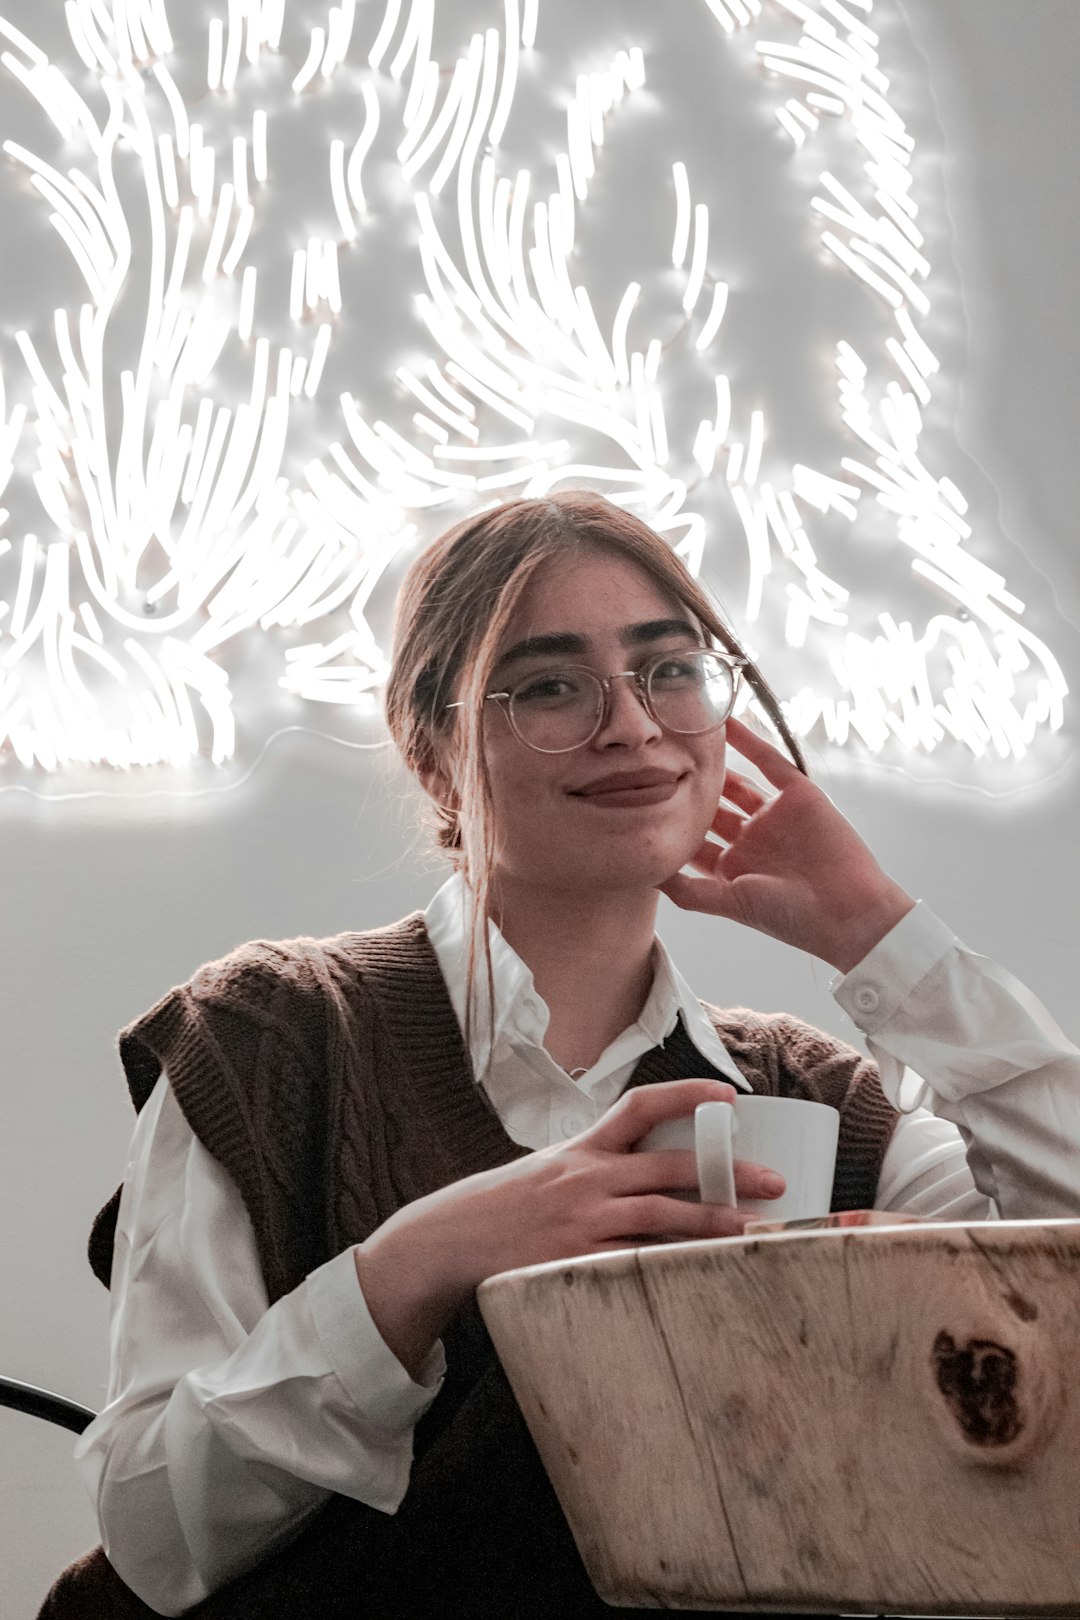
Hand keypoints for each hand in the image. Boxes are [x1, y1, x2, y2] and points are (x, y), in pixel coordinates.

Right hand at [354, 1079, 783, 1376]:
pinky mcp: (574, 1262)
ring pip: (662, 1218)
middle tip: (774, 1181)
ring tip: (755, 1232)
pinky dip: (670, 1269)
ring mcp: (582, 1222)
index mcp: (583, 1148)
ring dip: (714, 1225)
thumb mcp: (551, 1167)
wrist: (451, 1239)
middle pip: (668, 1167)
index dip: (686, 1096)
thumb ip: (600, 1165)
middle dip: (726, 1172)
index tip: (731, 1097)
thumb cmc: (510, 1204)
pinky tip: (703, 1275)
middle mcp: (586, 1179)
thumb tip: (657, 1165)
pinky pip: (633, 1264)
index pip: (639, 1106)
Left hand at [659, 716, 914, 973]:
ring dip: (712, 763)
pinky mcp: (799, 795)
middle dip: (683, 789)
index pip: (692, 840)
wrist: (849, 911)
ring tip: (681, 736)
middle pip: (709, 808)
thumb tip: (647, 875)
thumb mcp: (731, 903)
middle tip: (652, 760)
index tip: (634, 799)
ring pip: (735, 783)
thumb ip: (690, 891)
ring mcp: (774, 817)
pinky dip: (749, 741)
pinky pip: (769, 762)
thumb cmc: (790, 917)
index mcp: (732, 868)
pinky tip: (725, 722)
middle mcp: (750, 840)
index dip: (667, 822)